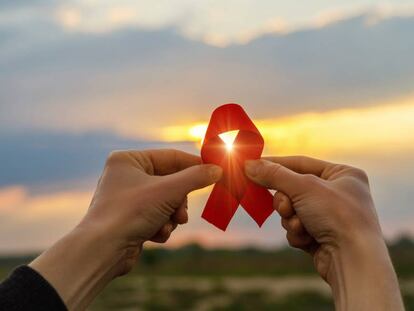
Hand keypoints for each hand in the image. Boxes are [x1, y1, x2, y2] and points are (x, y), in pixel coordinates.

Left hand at [81, 149, 221, 273]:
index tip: (214, 172)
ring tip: (167, 226)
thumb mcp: (169, 191)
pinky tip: (155, 234)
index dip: (194, 165)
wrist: (102, 250)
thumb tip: (217, 170)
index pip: (171, 157)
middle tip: (182, 214)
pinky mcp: (130, 218)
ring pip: (166, 202)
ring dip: (171, 217)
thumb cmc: (130, 212)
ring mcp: (128, 198)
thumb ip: (195, 178)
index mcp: (129, 160)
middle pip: (170, 182)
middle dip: (179, 202)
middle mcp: (127, 176)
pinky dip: (161, 226)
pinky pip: (157, 216)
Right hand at [245, 156, 403, 310]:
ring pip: (292, 210)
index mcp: (343, 174)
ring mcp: (331, 216)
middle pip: (293, 188)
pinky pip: (297, 228)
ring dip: (291, 219)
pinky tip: (308, 239)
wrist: (354, 260)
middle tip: (285, 207)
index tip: (250, 165)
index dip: (274, 164)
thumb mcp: (303, 187)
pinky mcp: (323, 236)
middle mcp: (338, 193)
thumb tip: (248, 164)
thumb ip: (274, 175)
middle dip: (286, 201)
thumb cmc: (337, 215)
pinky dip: (298, 233)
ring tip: (300, 226)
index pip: (300, 163)